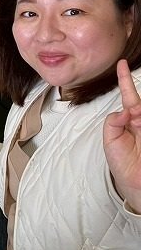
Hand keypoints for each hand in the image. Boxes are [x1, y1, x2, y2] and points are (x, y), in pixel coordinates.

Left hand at [103, 59, 140, 212]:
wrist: (135, 185)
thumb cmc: (122, 164)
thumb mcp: (110, 141)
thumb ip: (113, 123)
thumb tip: (124, 111)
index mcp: (128, 120)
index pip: (128, 96)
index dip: (124, 80)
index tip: (121, 64)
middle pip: (139, 103)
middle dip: (134, 102)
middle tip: (133, 121)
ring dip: (138, 116)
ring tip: (136, 131)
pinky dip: (139, 120)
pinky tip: (138, 131)